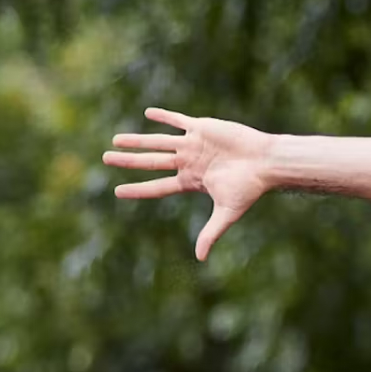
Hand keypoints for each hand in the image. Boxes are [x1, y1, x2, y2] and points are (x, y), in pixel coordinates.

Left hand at [103, 106, 274, 260]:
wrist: (265, 162)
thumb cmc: (249, 188)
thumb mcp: (227, 213)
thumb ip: (211, 233)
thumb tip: (200, 259)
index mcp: (190, 182)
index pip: (157, 186)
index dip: (138, 189)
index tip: (118, 192)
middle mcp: (187, 162)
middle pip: (150, 162)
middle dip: (128, 160)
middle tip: (105, 158)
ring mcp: (192, 145)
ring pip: (158, 141)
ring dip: (137, 140)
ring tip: (116, 139)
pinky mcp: (202, 128)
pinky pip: (178, 121)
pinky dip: (164, 117)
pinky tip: (148, 113)